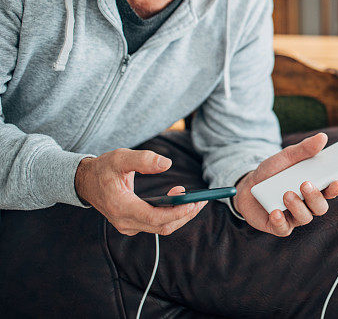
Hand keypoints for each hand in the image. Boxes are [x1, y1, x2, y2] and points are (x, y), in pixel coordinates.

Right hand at [74, 149, 206, 235]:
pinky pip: (157, 224)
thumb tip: (167, 164)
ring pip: (162, 228)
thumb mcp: (120, 157)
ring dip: (182, 215)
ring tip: (197, 199)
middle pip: (162, 226)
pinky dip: (173, 215)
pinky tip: (182, 201)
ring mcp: (129, 225)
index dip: (177, 212)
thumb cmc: (103, 168)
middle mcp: (125, 222)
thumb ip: (143, 159)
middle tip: (202, 200)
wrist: (85, 182)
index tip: (194, 202)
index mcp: (121, 207)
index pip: (154, 217)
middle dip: (185, 214)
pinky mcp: (133, 224)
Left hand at [233, 132, 337, 235]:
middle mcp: (307, 204)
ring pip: (305, 217)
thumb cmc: (272, 172)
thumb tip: (322, 137)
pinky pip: (284, 229)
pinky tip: (275, 212)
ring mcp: (293, 216)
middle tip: (305, 184)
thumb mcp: (286, 157)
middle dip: (315, 197)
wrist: (247, 186)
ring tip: (286, 194)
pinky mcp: (279, 226)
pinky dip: (280, 221)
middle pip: (320, 207)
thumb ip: (303, 149)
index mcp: (314, 187)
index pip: (330, 191)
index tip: (335, 181)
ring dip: (297, 206)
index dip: (335, 188)